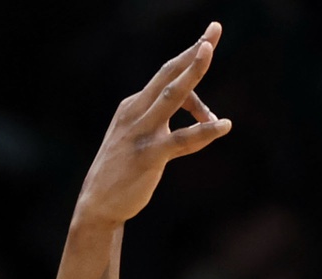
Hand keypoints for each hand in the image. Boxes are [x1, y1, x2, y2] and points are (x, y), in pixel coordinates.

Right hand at [72, 23, 230, 229]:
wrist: (97, 205)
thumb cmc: (122, 172)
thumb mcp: (138, 138)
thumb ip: (163, 122)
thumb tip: (200, 117)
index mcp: (133, 106)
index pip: (165, 76)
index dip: (188, 57)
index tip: (207, 40)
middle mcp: (135, 112)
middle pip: (168, 74)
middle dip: (192, 51)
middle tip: (214, 30)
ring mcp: (141, 133)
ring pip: (171, 96)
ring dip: (191, 73)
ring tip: (209, 53)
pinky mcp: (148, 156)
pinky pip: (181, 140)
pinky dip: (203, 131)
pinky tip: (223, 125)